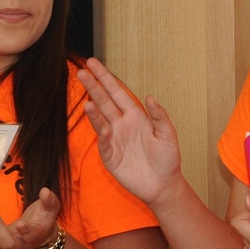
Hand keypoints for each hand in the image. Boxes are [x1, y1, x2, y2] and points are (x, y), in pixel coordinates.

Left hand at [0, 187, 62, 248]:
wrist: (39, 236)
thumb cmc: (44, 221)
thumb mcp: (51, 209)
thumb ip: (50, 200)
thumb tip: (45, 191)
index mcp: (34, 236)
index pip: (30, 236)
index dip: (25, 231)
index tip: (21, 224)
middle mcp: (19, 244)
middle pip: (6, 242)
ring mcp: (6, 244)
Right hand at [79, 57, 182, 206]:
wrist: (163, 185)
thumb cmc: (167, 159)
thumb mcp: (167, 135)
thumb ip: (160, 116)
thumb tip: (150, 97)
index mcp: (135, 116)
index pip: (117, 93)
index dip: (105, 78)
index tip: (93, 63)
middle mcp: (122, 124)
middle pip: (105, 101)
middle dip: (94, 87)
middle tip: (82, 72)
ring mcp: (114, 139)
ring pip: (101, 119)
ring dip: (93, 108)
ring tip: (86, 97)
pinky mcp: (110, 156)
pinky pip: (104, 141)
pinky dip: (101, 130)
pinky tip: (96, 119)